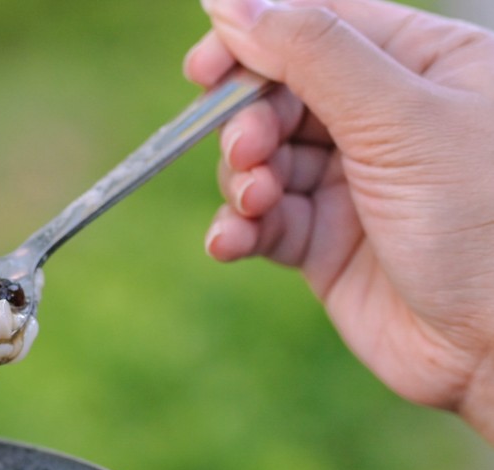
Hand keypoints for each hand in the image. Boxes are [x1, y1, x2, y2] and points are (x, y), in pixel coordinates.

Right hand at [186, 0, 493, 442]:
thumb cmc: (483, 221)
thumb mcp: (398, 117)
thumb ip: (312, 52)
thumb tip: (231, 0)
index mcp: (424, 64)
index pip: (319, 25)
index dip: (254, 39)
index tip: (204, 70)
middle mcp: (386, 119)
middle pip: (279, 93)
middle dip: (247, 121)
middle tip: (249, 153)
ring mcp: (353, 183)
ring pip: (262, 160)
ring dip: (241, 179)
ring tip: (254, 204)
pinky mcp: (325, 244)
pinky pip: (261, 222)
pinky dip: (237, 229)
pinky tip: (231, 242)